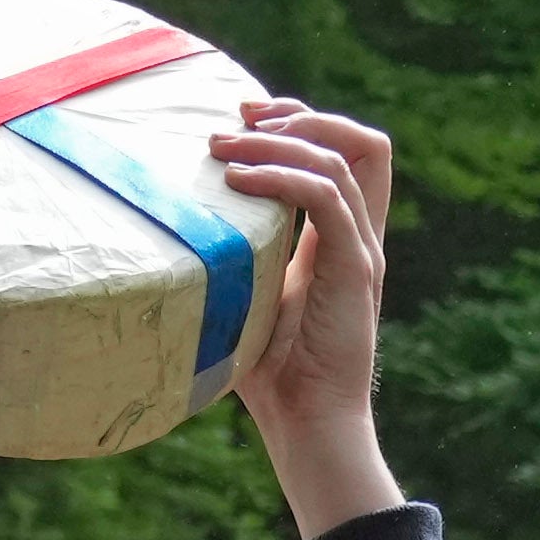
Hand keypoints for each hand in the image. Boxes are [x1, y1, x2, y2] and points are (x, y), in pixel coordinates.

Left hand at [209, 100, 401, 519]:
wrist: (309, 424)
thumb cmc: (270, 371)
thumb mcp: (248, 293)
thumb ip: (238, 252)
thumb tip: (176, 223)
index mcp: (342, 239)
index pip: (347, 155)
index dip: (302, 121)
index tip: (244, 117)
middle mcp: (360, 238)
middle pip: (363, 143)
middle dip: (300, 115)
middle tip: (238, 116)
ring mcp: (362, 251)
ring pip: (343, 159)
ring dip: (280, 140)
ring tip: (225, 148)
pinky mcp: (354, 269)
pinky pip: (329, 198)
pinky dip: (283, 177)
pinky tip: (238, 181)